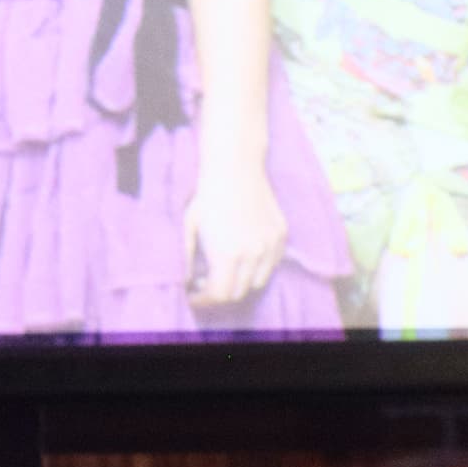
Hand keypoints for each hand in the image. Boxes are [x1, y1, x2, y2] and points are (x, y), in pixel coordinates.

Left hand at [183, 148, 289, 313]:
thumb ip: (186, 260)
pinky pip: (271, 265)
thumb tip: (186, 284)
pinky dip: (258, 268)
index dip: (204, 299)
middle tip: (207, 283)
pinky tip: (243, 257)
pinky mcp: (281, 235)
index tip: (194, 294)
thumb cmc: (207, 196)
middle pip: (238, 293)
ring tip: (225, 271)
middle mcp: (253, 253)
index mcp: (227, 254)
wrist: (236, 166)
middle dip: (220, 293)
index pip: (220, 296)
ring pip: (257, 283)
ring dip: (240, 282)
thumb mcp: (189, 229)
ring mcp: (270, 244)